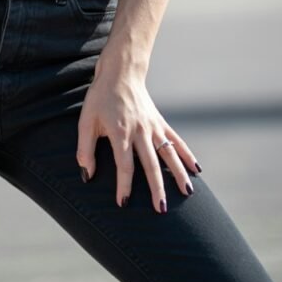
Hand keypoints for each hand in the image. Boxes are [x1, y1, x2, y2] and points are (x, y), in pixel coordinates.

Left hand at [76, 64, 201, 212]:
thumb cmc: (100, 97)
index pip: (124, 165)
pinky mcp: (160, 122)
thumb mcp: (85, 120)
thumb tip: (86, 174)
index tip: (123, 203)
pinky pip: (176, 140)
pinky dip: (187, 155)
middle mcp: (140, 130)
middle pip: (151, 164)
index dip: (124, 185)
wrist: (121, 72)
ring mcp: (153, 126)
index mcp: (120, 132)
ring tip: (188, 194)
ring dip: (178, 174)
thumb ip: (85, 148)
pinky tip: (196, 170)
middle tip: (161, 209)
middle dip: (156, 188)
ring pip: (168, 154)